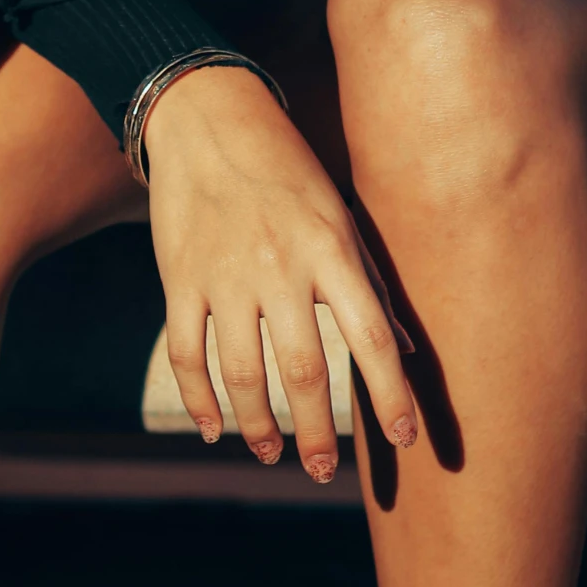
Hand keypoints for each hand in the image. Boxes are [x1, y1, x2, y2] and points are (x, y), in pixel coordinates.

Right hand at [143, 65, 416, 482]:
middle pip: (305, 371)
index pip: (370, 335)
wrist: (207, 115)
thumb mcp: (338, 212)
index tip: (405, 440)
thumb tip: (406, 348)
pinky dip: (200, 399)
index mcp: (329, 246)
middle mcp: (280, 264)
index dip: (390, 395)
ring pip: (245, 375)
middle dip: (319, 433)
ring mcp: (226, 273)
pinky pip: (188, 354)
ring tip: (273, 454)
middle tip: (323, 471)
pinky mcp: (180, 277)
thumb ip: (370, 280)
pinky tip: (215, 426)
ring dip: (260, 428)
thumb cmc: (286, 166)